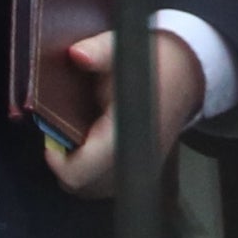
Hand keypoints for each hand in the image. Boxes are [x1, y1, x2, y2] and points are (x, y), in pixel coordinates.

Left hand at [43, 29, 204, 198]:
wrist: (188, 71)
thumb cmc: (153, 61)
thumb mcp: (123, 49)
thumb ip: (98, 52)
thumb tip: (77, 54)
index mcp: (125, 134)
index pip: (79, 173)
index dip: (55, 160)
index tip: (49, 137)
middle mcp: (134, 159)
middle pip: (82, 186)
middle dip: (63, 163)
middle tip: (59, 134)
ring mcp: (141, 168)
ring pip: (93, 189)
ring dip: (77, 168)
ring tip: (74, 139)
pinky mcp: (143, 169)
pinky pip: (107, 184)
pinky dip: (92, 171)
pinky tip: (90, 145)